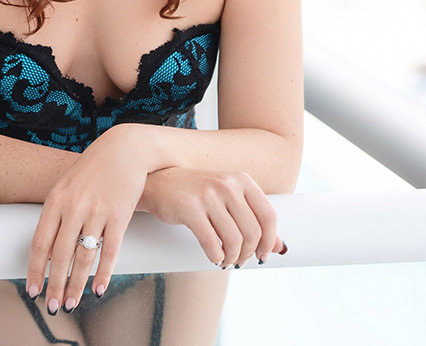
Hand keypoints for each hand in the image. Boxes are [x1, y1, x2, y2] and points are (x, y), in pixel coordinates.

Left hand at [25, 126, 147, 314]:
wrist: (126, 148)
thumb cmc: (95, 167)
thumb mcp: (68, 183)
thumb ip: (57, 211)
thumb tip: (46, 245)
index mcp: (56, 199)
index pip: (40, 243)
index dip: (35, 270)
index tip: (32, 290)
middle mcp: (74, 207)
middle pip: (60, 256)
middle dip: (54, 285)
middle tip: (52, 307)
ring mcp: (97, 211)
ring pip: (83, 258)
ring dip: (76, 286)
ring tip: (71, 303)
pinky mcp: (119, 215)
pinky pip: (109, 251)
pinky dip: (103, 274)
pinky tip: (98, 289)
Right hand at [140, 167, 283, 267]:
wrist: (157, 181)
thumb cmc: (197, 193)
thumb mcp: (228, 199)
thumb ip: (253, 219)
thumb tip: (281, 248)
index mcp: (241, 179)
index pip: (269, 215)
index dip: (269, 241)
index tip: (262, 255)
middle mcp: (227, 184)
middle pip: (252, 232)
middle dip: (248, 253)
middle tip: (239, 261)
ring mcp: (208, 194)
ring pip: (234, 240)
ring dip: (232, 258)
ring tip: (226, 260)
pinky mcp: (189, 207)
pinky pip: (212, 243)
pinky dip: (216, 256)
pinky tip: (214, 257)